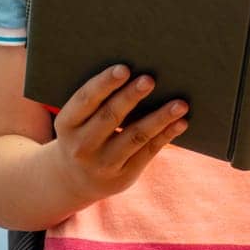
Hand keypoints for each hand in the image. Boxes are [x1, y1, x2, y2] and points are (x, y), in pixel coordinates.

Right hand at [46, 64, 189, 204]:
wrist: (75, 181)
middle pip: (110, 117)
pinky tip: (182, 122)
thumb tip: (139, 70)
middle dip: (131, 97)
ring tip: (180, 104)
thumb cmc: (84, 133)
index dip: (104, 84)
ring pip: (135, 136)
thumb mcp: (78, 121)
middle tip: (150, 79)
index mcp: (67, 124)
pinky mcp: (124, 174)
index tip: (124, 68)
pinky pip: (149, 151)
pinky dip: (167, 135)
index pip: (85, 100)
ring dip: (159, 118)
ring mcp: (103, 163)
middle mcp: (82, 145)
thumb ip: (98, 101)